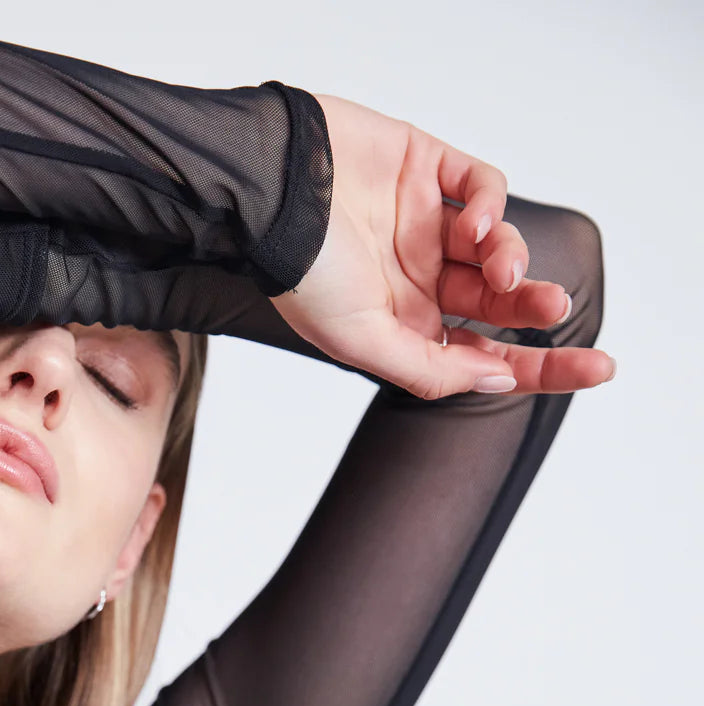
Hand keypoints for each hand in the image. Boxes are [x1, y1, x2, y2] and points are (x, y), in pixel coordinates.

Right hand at [274, 94, 615, 398]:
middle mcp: (419, 277)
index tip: (596, 368)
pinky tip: (472, 222)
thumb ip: (429, 369)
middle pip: (500, 300)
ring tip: (502, 265)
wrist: (268, 191)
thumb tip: (496, 377)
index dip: (541, 365)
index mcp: (404, 325)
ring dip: (511, 256)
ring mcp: (423, 222)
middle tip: (554, 308)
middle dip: (533, 306)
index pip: (485, 353)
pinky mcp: (426, 168)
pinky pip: (479, 186)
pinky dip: (489, 204)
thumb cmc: (298, 274)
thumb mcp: (361, 343)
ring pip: (495, 243)